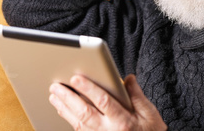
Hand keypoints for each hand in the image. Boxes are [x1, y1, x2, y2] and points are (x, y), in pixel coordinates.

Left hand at [49, 74, 166, 130]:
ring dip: (64, 108)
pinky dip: (69, 119)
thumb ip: (136, 94)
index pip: (103, 102)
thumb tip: (128, 78)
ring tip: (54, 95)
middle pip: (85, 112)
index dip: (88, 89)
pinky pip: (80, 130)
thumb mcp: (149, 113)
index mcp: (123, 121)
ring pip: (78, 123)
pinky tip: (62, 109)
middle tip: (56, 86)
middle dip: (68, 98)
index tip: (76, 78)